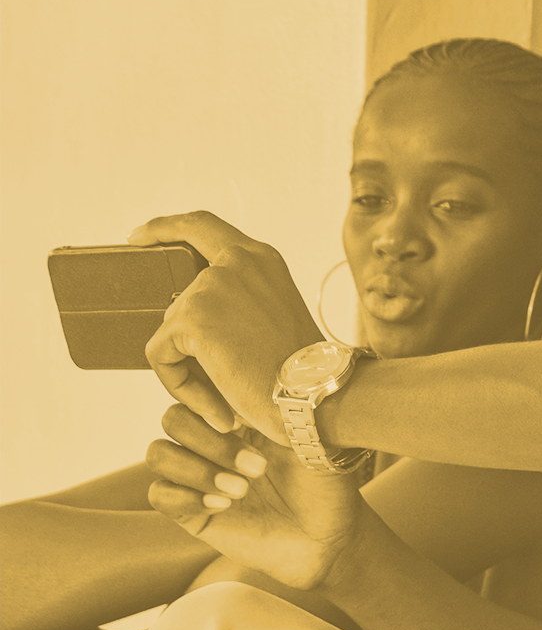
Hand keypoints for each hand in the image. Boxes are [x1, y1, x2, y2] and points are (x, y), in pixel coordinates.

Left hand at [129, 211, 323, 439]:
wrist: (315, 393)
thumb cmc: (300, 370)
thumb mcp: (272, 315)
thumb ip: (236, 300)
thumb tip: (182, 319)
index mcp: (260, 259)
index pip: (201, 225)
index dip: (165, 228)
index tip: (138, 237)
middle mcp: (236, 261)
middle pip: (179, 296)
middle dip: (185, 339)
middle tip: (215, 378)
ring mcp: (212, 285)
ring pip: (170, 330)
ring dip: (190, 368)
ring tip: (227, 395)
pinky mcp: (191, 316)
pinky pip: (160, 355)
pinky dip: (179, 384)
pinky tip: (214, 404)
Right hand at [147, 404, 367, 590]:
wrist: (328, 537)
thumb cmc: (325, 483)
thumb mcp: (308, 438)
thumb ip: (276, 408)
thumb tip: (248, 381)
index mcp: (239, 415)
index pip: (200, 390)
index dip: (210, 400)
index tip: (242, 422)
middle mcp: (213, 441)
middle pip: (174, 419)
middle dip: (213, 443)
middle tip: (258, 467)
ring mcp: (198, 475)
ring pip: (159, 454)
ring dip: (199, 470)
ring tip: (243, 490)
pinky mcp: (190, 512)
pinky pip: (159, 494)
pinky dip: (187, 497)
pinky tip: (225, 506)